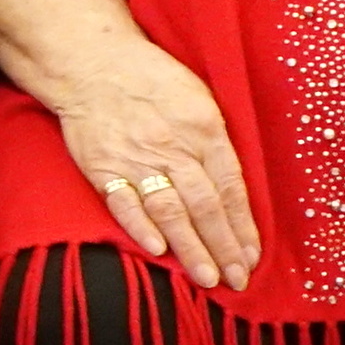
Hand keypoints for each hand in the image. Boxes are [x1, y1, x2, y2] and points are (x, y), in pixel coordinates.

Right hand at [47, 36, 259, 289]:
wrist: (93, 63)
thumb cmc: (152, 80)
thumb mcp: (199, 98)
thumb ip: (215, 142)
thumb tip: (233, 190)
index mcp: (203, 130)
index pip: (230, 187)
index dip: (243, 226)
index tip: (251, 257)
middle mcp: (173, 148)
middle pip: (205, 206)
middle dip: (223, 247)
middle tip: (237, 280)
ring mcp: (136, 159)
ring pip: (170, 211)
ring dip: (190, 248)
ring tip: (206, 278)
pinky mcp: (103, 167)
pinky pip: (124, 203)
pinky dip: (140, 227)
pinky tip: (158, 251)